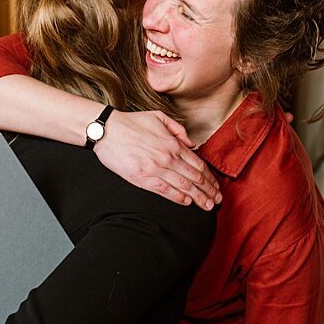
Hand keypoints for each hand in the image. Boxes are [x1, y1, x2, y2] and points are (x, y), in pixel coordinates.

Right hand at [96, 110, 221, 208]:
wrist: (106, 130)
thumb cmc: (131, 123)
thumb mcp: (159, 117)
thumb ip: (178, 130)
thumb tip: (191, 144)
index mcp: (173, 144)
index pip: (198, 164)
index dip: (209, 177)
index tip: (215, 186)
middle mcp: (168, 157)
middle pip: (195, 177)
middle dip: (209, 190)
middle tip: (217, 200)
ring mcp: (156, 169)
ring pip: (184, 186)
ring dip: (198, 197)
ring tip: (207, 206)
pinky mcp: (142, 178)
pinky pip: (165, 191)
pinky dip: (178, 197)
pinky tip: (187, 202)